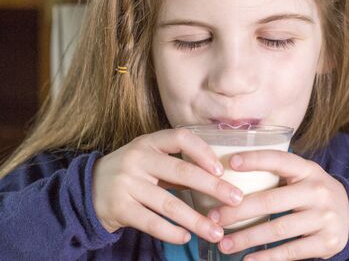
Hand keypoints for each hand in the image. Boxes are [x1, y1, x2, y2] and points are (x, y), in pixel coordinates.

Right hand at [92, 128, 242, 243]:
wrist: (86, 190)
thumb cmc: (129, 173)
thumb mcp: (148, 159)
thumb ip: (175, 165)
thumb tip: (215, 177)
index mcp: (148, 143)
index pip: (180, 138)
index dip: (203, 152)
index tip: (222, 169)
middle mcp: (137, 159)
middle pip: (182, 172)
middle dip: (214, 187)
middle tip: (236, 200)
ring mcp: (127, 184)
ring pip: (170, 204)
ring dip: (197, 220)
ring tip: (218, 232)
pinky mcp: (120, 209)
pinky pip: (152, 223)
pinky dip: (172, 232)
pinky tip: (187, 237)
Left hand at [207, 150, 348, 259]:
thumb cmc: (313, 193)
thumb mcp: (302, 176)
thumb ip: (277, 174)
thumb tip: (231, 178)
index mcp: (307, 169)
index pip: (279, 160)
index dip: (255, 159)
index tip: (231, 162)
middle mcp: (317, 191)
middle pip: (271, 201)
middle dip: (238, 211)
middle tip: (214, 218)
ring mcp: (324, 217)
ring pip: (278, 229)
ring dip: (247, 238)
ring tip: (225, 244)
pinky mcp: (327, 242)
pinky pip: (291, 251)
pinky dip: (267, 257)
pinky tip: (248, 260)